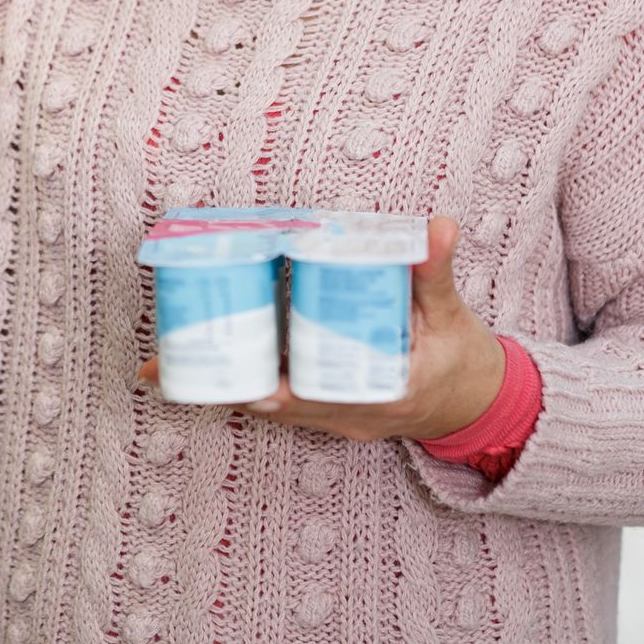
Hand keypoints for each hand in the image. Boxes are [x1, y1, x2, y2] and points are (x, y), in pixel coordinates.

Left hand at [137, 216, 505, 442]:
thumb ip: (436, 271)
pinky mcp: (329, 410)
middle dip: (220, 386)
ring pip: (267, 406)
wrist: (479, 402)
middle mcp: (349, 414)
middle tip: (163, 365)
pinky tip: (210, 366)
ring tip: (165, 366)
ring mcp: (336, 417)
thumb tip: (437, 227)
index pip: (310, 398)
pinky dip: (245, 385)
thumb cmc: (463, 358)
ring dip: (222, 386)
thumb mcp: (452, 315)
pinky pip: (279, 403)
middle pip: (270, 406)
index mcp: (380, 395)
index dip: (265, 389)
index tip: (227, 373)